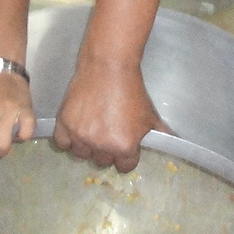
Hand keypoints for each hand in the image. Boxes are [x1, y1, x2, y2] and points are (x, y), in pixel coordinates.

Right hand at [53, 55, 164, 172]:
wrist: (109, 67)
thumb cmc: (132, 90)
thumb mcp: (150, 115)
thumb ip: (159, 134)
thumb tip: (171, 142)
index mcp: (124, 147)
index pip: (124, 167)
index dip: (126, 156)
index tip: (124, 145)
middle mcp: (102, 146)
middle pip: (102, 162)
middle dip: (106, 151)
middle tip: (107, 133)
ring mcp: (81, 135)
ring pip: (82, 154)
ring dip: (87, 145)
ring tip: (91, 129)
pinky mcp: (64, 124)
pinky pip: (62, 143)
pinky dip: (68, 139)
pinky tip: (76, 129)